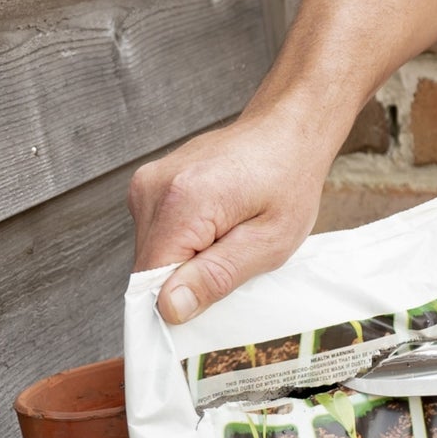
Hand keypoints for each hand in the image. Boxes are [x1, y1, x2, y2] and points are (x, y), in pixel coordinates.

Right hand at [129, 105, 339, 322]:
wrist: (286, 130)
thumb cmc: (288, 180)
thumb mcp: (270, 241)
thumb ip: (217, 276)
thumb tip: (170, 307)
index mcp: (182, 202)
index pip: (149, 281)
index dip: (178, 301)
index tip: (212, 297)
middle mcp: (153, 188)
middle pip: (149, 267)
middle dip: (188, 277)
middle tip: (232, 256)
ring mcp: (147, 182)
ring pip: (153, 250)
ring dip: (187, 256)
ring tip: (228, 233)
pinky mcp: (150, 183)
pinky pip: (157, 231)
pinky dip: (184, 238)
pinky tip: (216, 220)